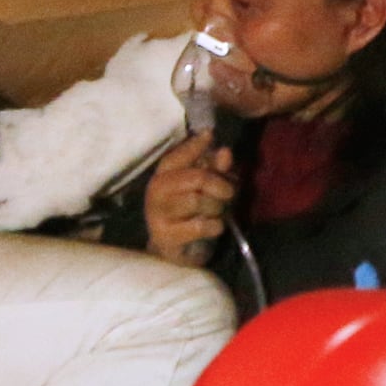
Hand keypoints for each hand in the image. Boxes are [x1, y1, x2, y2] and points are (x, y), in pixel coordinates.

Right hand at [142, 134, 233, 267]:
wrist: (175, 251)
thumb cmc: (191, 212)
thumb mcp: (206, 186)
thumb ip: (215, 168)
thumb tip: (225, 152)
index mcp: (163, 174)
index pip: (179, 154)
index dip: (196, 144)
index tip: (210, 135)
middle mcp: (156, 190)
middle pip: (197, 178)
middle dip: (220, 185)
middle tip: (229, 193)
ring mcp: (158, 214)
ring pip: (198, 201)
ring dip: (217, 208)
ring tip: (218, 212)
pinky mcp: (165, 236)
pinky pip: (200, 226)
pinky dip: (215, 226)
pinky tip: (214, 227)